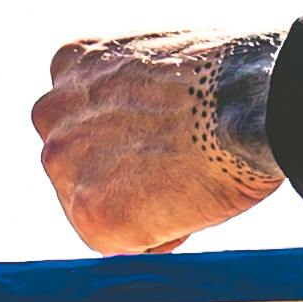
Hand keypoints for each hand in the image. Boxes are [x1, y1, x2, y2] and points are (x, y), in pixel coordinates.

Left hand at [33, 29, 282, 252]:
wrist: (250, 101)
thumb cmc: (232, 77)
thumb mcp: (164, 60)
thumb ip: (135, 89)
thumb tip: (149, 122)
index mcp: (72, 63)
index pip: (84, 115)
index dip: (131, 132)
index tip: (165, 133)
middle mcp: (53, 113)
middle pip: (82, 163)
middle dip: (124, 172)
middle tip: (179, 164)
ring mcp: (65, 166)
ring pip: (99, 205)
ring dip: (141, 204)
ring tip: (189, 179)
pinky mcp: (89, 214)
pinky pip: (123, 241)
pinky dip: (159, 235)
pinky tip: (191, 204)